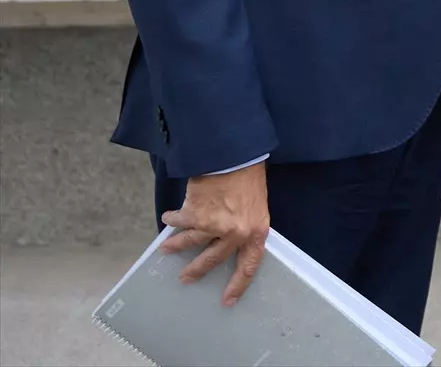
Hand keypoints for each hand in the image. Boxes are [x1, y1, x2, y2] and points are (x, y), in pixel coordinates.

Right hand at [158, 162, 269, 305]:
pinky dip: (172, 219)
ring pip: (190, 242)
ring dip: (176, 245)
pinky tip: (168, 217)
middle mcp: (235, 234)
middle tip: (184, 278)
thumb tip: (228, 240)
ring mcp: (213, 226)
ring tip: (166, 248)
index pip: (249, 265)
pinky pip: (179, 222)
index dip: (238, 285)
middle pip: (212, 260)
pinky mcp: (194, 215)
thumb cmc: (249, 178)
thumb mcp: (256, 206)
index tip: (227, 300)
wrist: (235, 156)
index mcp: (256, 232)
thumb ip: (245, 225)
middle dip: (195, 271)